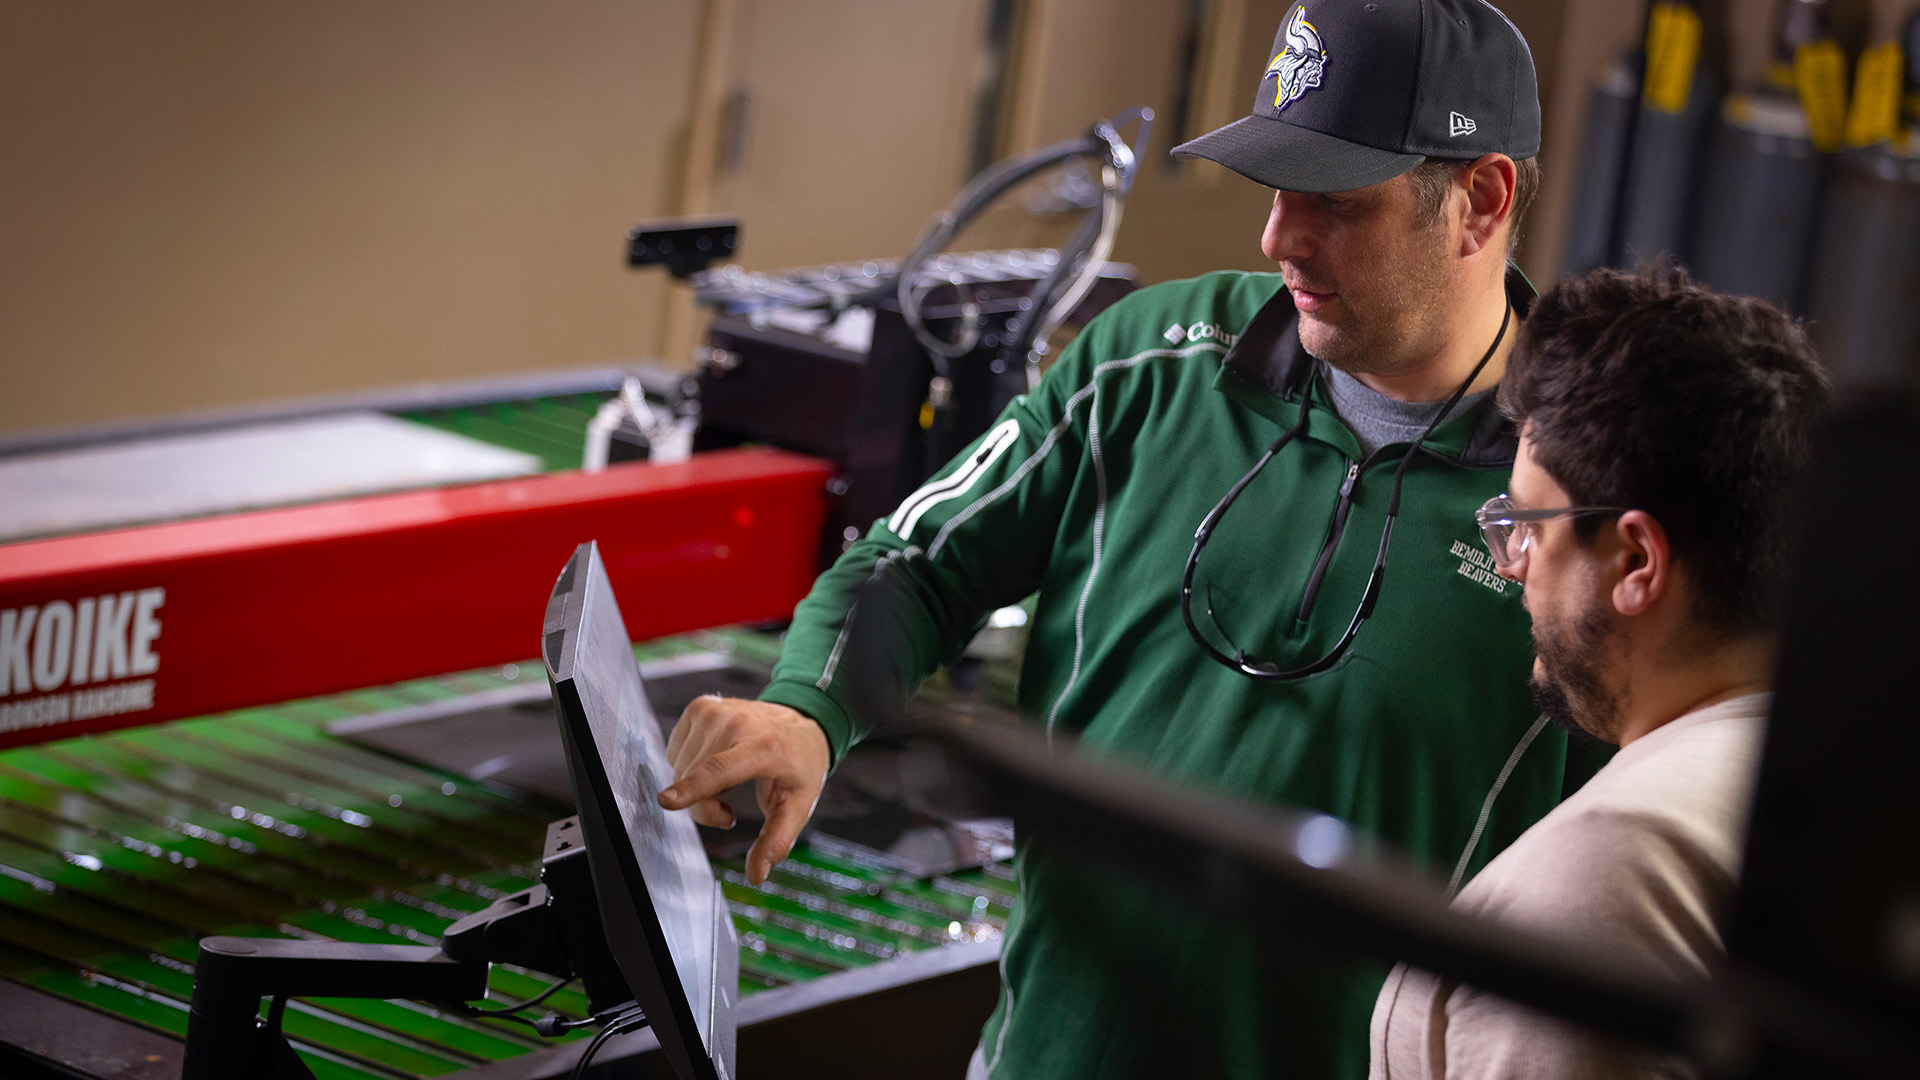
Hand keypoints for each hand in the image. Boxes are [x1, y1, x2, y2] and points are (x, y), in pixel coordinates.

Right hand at [658, 696, 829, 884]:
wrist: (803, 720)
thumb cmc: (800, 765)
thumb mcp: (799, 805)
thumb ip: (777, 840)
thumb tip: (756, 875)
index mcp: (763, 748)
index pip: (720, 770)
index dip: (692, 789)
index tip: (667, 801)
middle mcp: (735, 724)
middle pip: (694, 781)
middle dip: (705, 806)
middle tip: (729, 809)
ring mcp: (715, 712)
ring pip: (680, 768)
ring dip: (697, 786)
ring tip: (729, 781)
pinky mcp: (700, 707)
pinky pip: (676, 752)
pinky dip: (690, 765)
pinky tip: (716, 760)